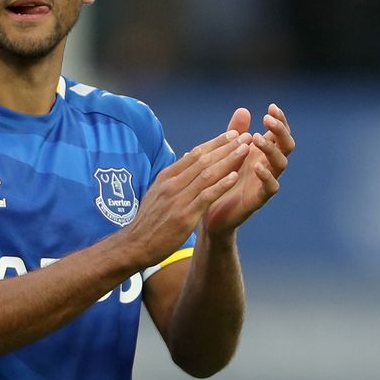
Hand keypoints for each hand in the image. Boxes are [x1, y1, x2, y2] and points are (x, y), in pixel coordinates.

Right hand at [123, 130, 250, 266]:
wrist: (135, 245)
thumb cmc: (148, 221)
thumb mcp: (157, 193)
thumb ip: (173, 177)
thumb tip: (186, 158)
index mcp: (166, 177)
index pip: (194, 154)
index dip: (215, 143)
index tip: (232, 134)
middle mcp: (171, 184)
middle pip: (203, 159)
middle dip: (226, 146)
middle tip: (245, 136)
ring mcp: (177, 199)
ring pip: (207, 174)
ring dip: (228, 160)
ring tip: (244, 150)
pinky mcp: (184, 216)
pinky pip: (206, 196)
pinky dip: (221, 185)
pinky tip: (235, 176)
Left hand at [203, 104, 294, 236]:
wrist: (209, 211)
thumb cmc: (222, 179)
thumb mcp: (227, 153)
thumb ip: (236, 133)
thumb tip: (244, 109)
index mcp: (262, 153)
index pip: (279, 133)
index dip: (279, 119)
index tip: (271, 106)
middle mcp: (268, 165)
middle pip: (286, 145)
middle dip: (280, 130)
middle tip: (267, 119)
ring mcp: (266, 182)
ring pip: (281, 163)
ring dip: (270, 149)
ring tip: (257, 138)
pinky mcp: (259, 199)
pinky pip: (271, 187)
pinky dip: (266, 176)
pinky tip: (257, 166)